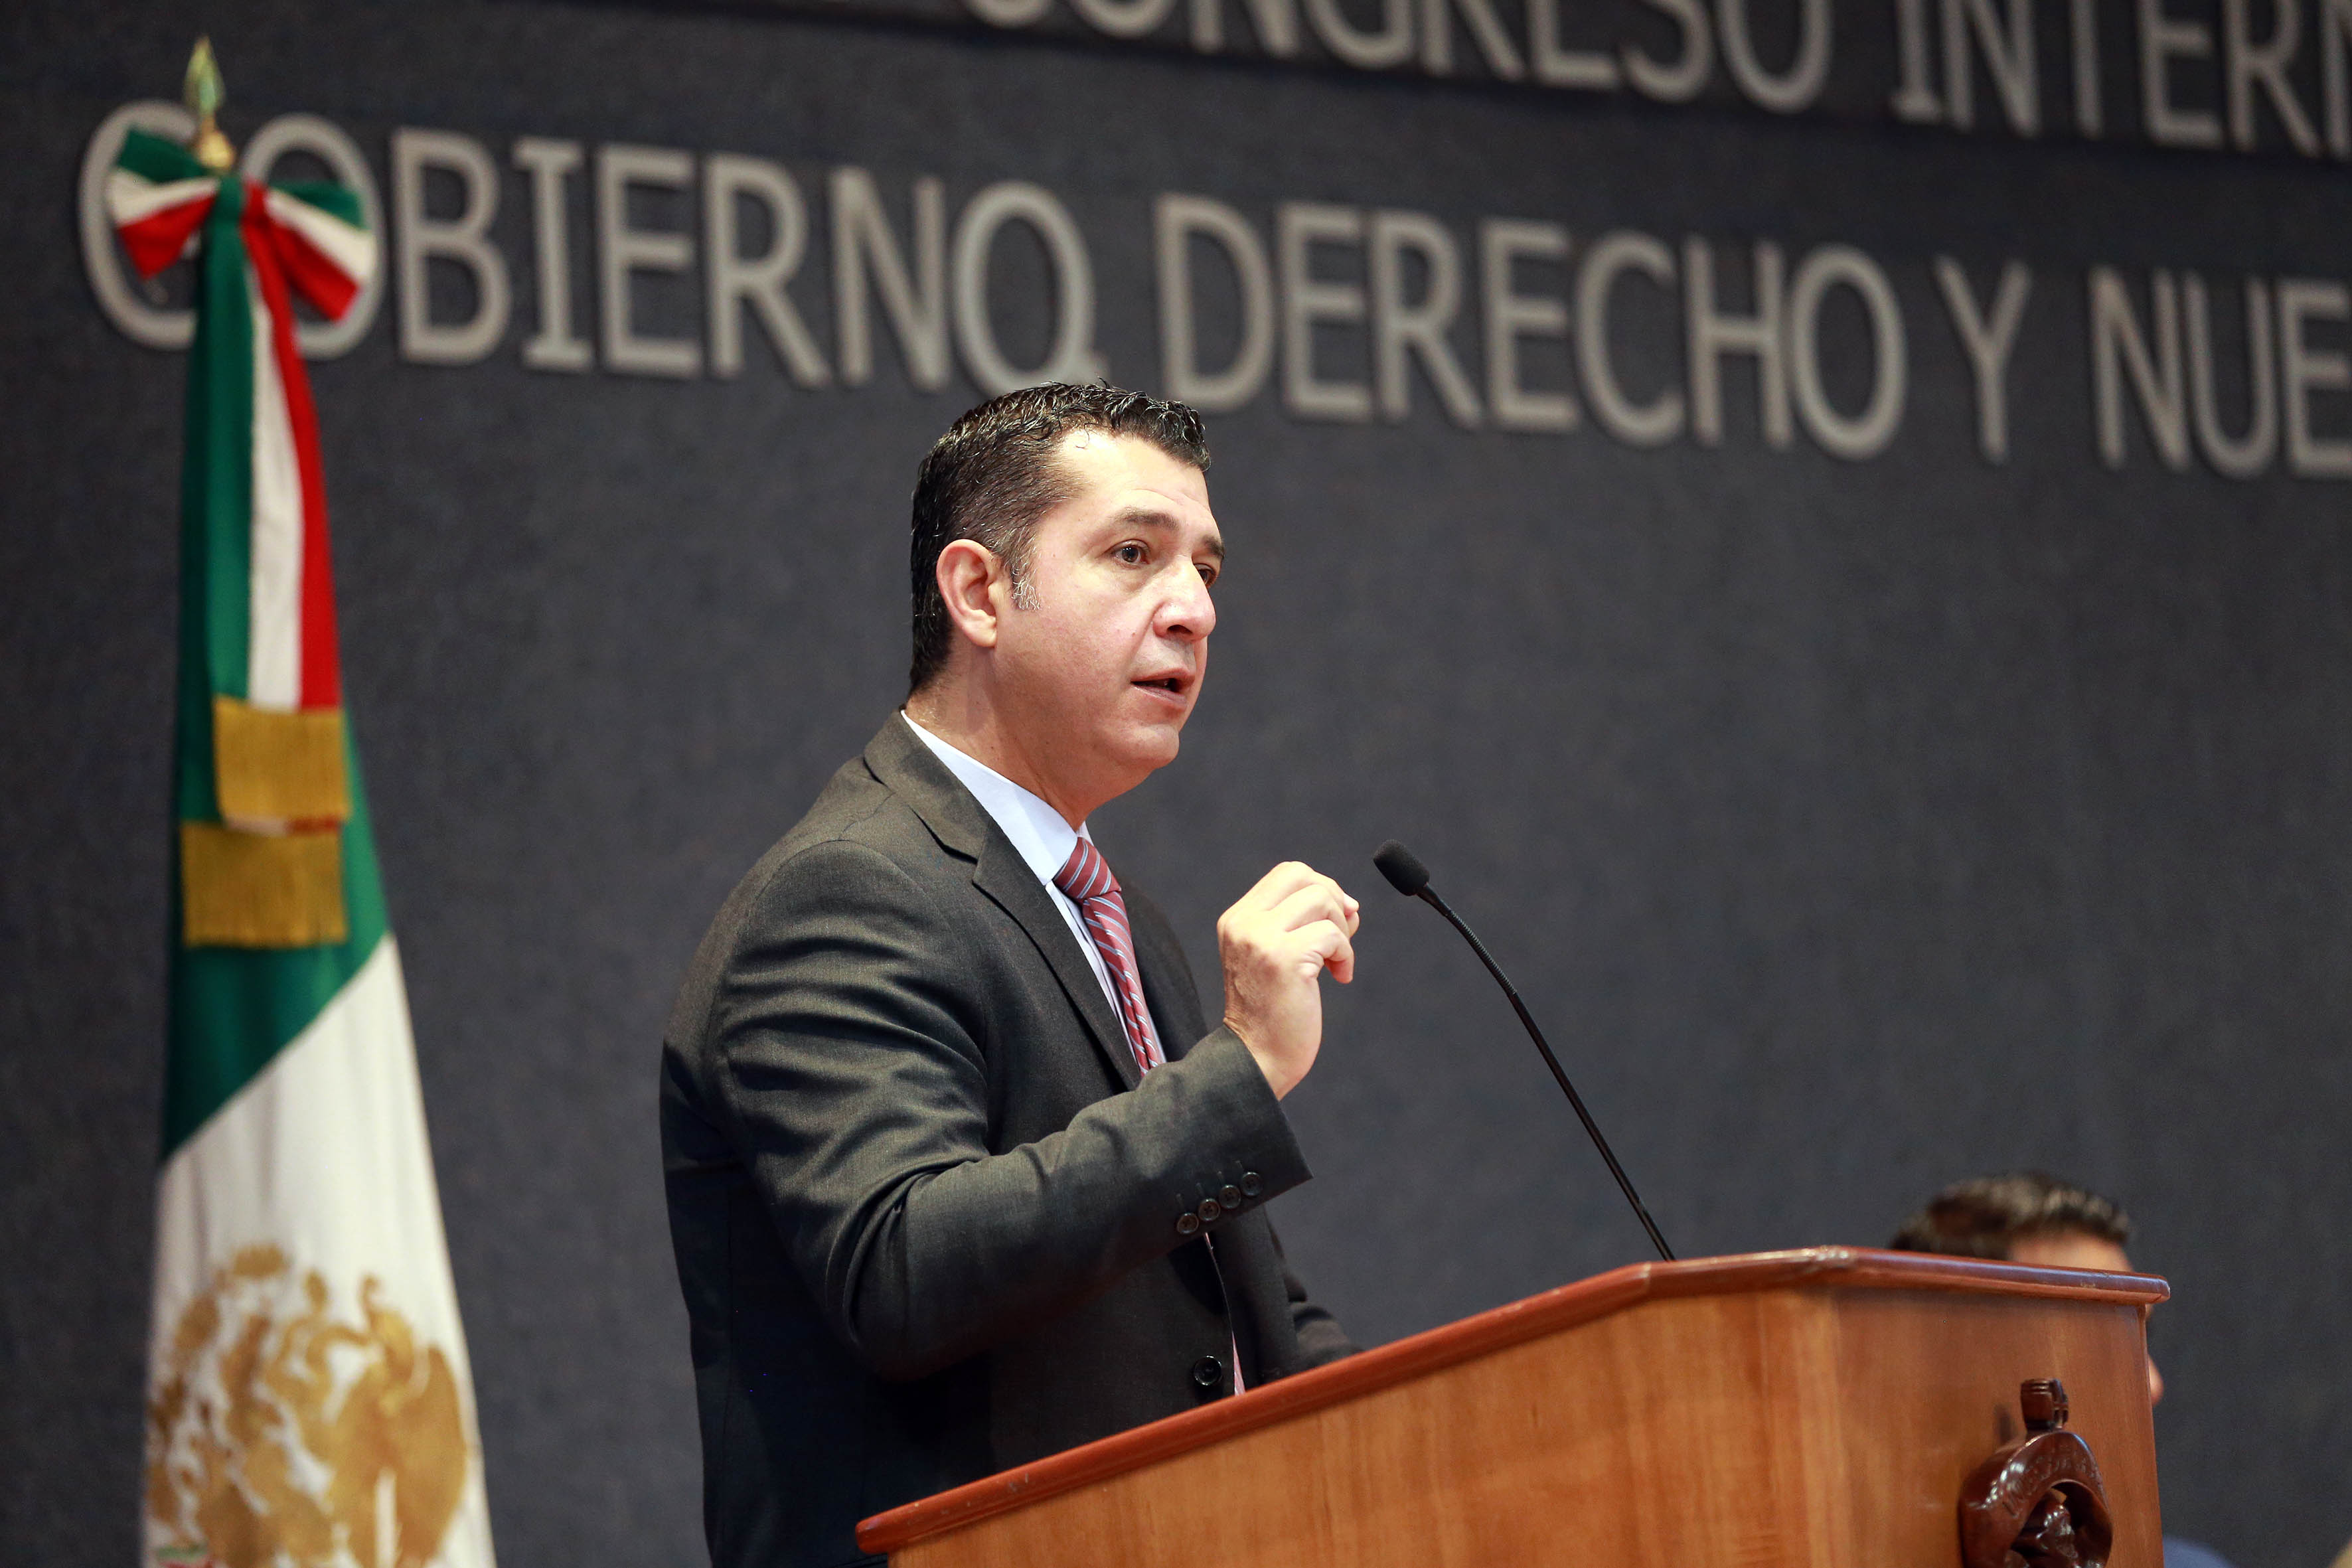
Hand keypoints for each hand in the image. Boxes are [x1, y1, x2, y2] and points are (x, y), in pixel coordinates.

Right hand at [1218, 862, 1358, 1098]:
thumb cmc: (1271, 1014)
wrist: (1255, 1060)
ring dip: (1342, 931)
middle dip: (1335, 901)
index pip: (1288, 874)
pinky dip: (1346, 955)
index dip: (1322, 887)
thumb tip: (1350, 903)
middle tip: (1339, 939)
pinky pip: (1333, 935)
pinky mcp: (1284, 959)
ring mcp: (1261, 939)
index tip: (1335, 921)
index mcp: (1237, 919)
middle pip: (1305, 877)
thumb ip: (1299, 925)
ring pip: (1322, 900)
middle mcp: (1244, 923)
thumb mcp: (1274, 957)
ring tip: (1336, 964)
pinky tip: (1339, 978)